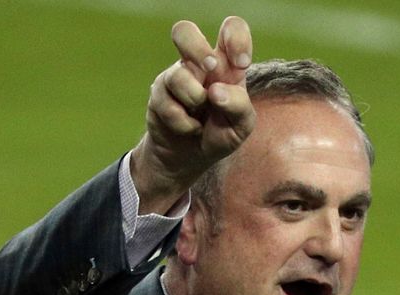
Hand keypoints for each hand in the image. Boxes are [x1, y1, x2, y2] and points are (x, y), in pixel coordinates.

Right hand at [130, 16, 255, 213]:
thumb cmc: (221, 134)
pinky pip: (166, 103)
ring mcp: (176, 77)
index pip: (231, 30)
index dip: (236, 39)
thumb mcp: (241, 125)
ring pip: (178, 74)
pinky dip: (182, 123)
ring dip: (193, 98)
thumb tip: (215, 90)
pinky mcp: (158, 95)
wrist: (190, 158)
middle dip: (197, 50)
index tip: (241, 65)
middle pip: (184, 31)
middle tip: (211, 70)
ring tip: (200, 116)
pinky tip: (189, 128)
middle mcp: (198, 64)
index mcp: (226, 64)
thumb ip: (238, 105)